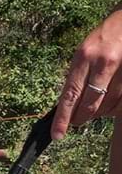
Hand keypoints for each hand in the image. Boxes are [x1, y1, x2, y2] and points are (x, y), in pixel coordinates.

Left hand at [52, 8, 121, 139]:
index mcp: (83, 57)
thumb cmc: (104, 38)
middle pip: (90, 104)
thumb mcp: (84, 52)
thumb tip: (68, 105)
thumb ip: (77, 77)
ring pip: (109, 105)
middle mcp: (103, 62)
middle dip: (81, 118)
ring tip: (97, 108)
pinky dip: (115, 107)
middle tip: (77, 121)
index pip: (70, 94)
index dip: (63, 117)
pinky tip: (112, 103)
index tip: (57, 135)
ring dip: (101, 113)